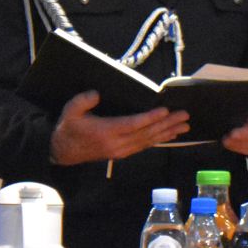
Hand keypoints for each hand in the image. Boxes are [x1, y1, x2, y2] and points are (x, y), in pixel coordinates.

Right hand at [50, 90, 188, 165]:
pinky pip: (144, 146)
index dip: (150, 118)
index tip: (165, 110)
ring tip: (184, 126)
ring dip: (167, 132)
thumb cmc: (68, 129)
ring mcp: (121, 150)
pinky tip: (169, 135)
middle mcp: (117, 144)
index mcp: (106, 132)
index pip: (132, 124)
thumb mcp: (70, 112)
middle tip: (184, 115)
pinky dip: (158, 140)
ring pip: (149, 141)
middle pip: (146, 133)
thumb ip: (82, 102)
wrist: (63, 152)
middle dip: (167, 124)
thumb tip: (96, 94)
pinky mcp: (122, 153)